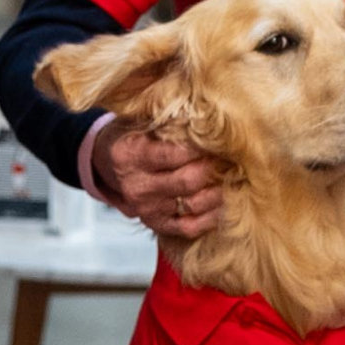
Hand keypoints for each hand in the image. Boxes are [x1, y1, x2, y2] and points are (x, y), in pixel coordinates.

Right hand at [93, 120, 222, 241]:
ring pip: (194, 204)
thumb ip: (168, 118)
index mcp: (129, 155)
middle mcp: (136, 186)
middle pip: (187, 181)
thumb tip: (204, 117)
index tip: (220, 139)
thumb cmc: (134, 135)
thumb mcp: (141, 119)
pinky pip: (190, 227)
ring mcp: (146, 209)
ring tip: (235, 175)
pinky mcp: (157, 225)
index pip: (173, 154)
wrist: (109, 163)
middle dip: (215, 168)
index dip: (202, 147)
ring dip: (220, 191)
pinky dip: (213, 216)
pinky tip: (226, 200)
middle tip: (233, 156)